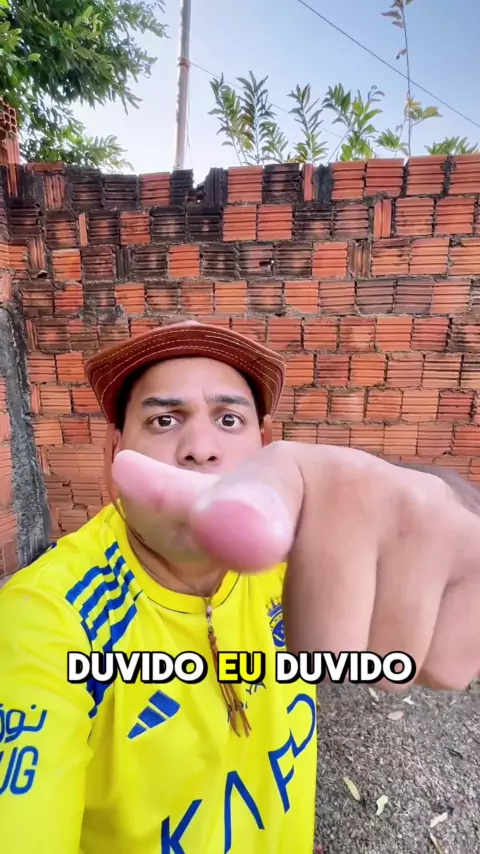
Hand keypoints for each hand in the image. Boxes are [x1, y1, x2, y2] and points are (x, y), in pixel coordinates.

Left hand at [112, 442, 479, 691]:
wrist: (390, 509)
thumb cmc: (297, 519)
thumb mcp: (235, 509)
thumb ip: (185, 507)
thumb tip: (127, 471)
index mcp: (293, 472)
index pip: (258, 503)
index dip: (247, 522)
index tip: (237, 533)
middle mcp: (372, 484)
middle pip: (330, 647)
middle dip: (326, 641)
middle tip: (334, 591)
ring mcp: (440, 521)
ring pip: (393, 663)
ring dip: (375, 650)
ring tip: (375, 592)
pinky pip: (444, 670)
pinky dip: (426, 657)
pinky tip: (417, 603)